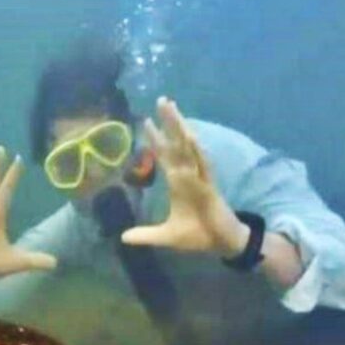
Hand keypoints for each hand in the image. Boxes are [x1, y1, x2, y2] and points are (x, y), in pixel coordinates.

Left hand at [121, 97, 248, 257]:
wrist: (222, 244)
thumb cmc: (197, 235)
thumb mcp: (166, 236)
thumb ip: (145, 235)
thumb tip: (122, 237)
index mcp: (178, 183)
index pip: (165, 156)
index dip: (156, 140)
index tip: (146, 122)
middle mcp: (188, 175)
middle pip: (176, 144)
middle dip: (169, 123)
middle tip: (161, 100)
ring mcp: (200, 178)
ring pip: (189, 148)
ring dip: (181, 128)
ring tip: (173, 109)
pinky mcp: (210, 187)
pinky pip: (204, 166)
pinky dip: (198, 152)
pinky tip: (191, 137)